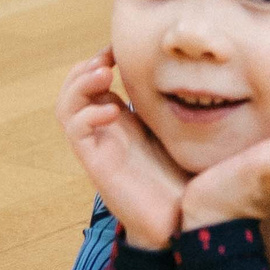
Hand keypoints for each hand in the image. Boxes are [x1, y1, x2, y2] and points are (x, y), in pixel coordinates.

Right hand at [57, 49, 189, 249]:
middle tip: (107, 56)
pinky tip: (113, 109)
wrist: (180, 221)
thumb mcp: (182, 130)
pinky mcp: (96, 165)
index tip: (121, 48)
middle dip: (85, 66)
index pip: (95, 82)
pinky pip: (76, 132)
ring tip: (102, 72)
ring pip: (66, 107)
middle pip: (73, 90)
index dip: (101, 59)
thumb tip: (204, 76)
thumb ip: (180, 106)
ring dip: (78, 84)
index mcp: (122, 120)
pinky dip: (87, 114)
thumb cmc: (185, 178)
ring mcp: (99, 147)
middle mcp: (105, 131)